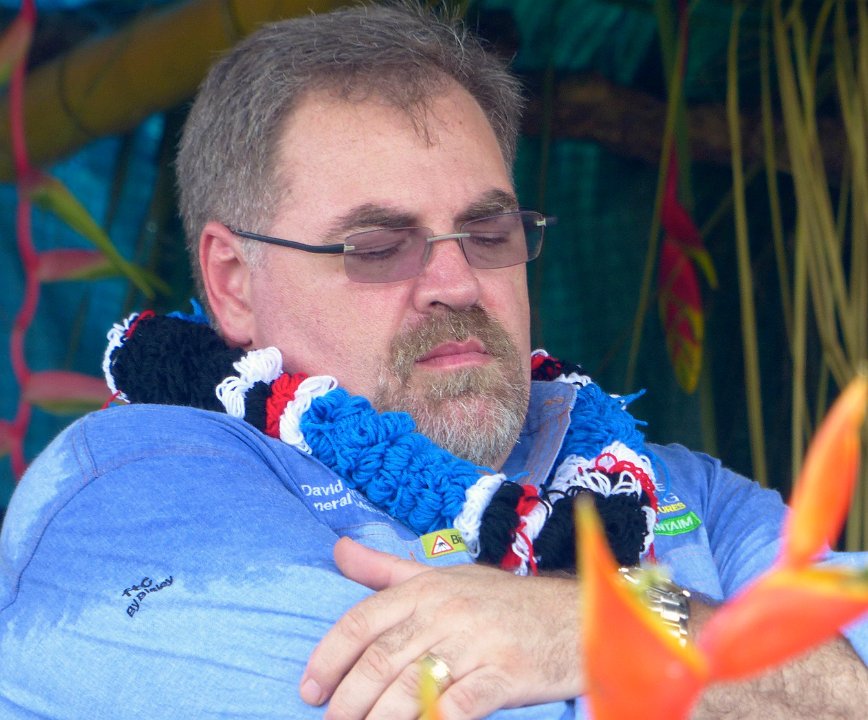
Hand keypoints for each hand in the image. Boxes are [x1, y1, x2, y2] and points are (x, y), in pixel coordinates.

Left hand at [300, 537, 581, 718]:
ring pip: (412, 686)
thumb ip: (385, 570)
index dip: (329, 656)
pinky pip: (459, 706)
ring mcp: (477, 643)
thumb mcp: (443, 576)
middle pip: (382, 659)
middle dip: (347, 697)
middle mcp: (446, 611)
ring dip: (378, 718)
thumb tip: (338, 551)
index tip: (310, 687)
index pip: (363, 621)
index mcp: (426, 588)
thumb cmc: (500, 600)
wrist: (573, 614)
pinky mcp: (506, 673)